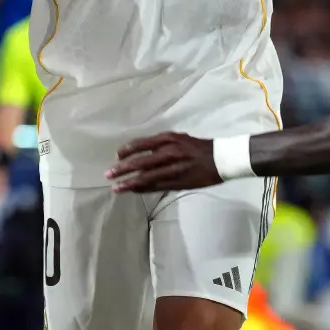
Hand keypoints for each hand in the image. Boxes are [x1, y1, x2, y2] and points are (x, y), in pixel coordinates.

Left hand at [106, 132, 220, 192]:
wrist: (221, 158)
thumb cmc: (199, 147)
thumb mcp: (179, 139)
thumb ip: (161, 144)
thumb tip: (142, 152)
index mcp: (169, 139)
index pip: (141, 144)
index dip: (127, 151)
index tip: (116, 156)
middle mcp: (169, 152)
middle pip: (140, 162)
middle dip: (122, 169)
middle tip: (108, 174)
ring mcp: (174, 169)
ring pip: (146, 177)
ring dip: (129, 183)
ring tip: (116, 188)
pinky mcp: (178, 182)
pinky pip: (157, 186)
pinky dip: (143, 189)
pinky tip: (134, 190)